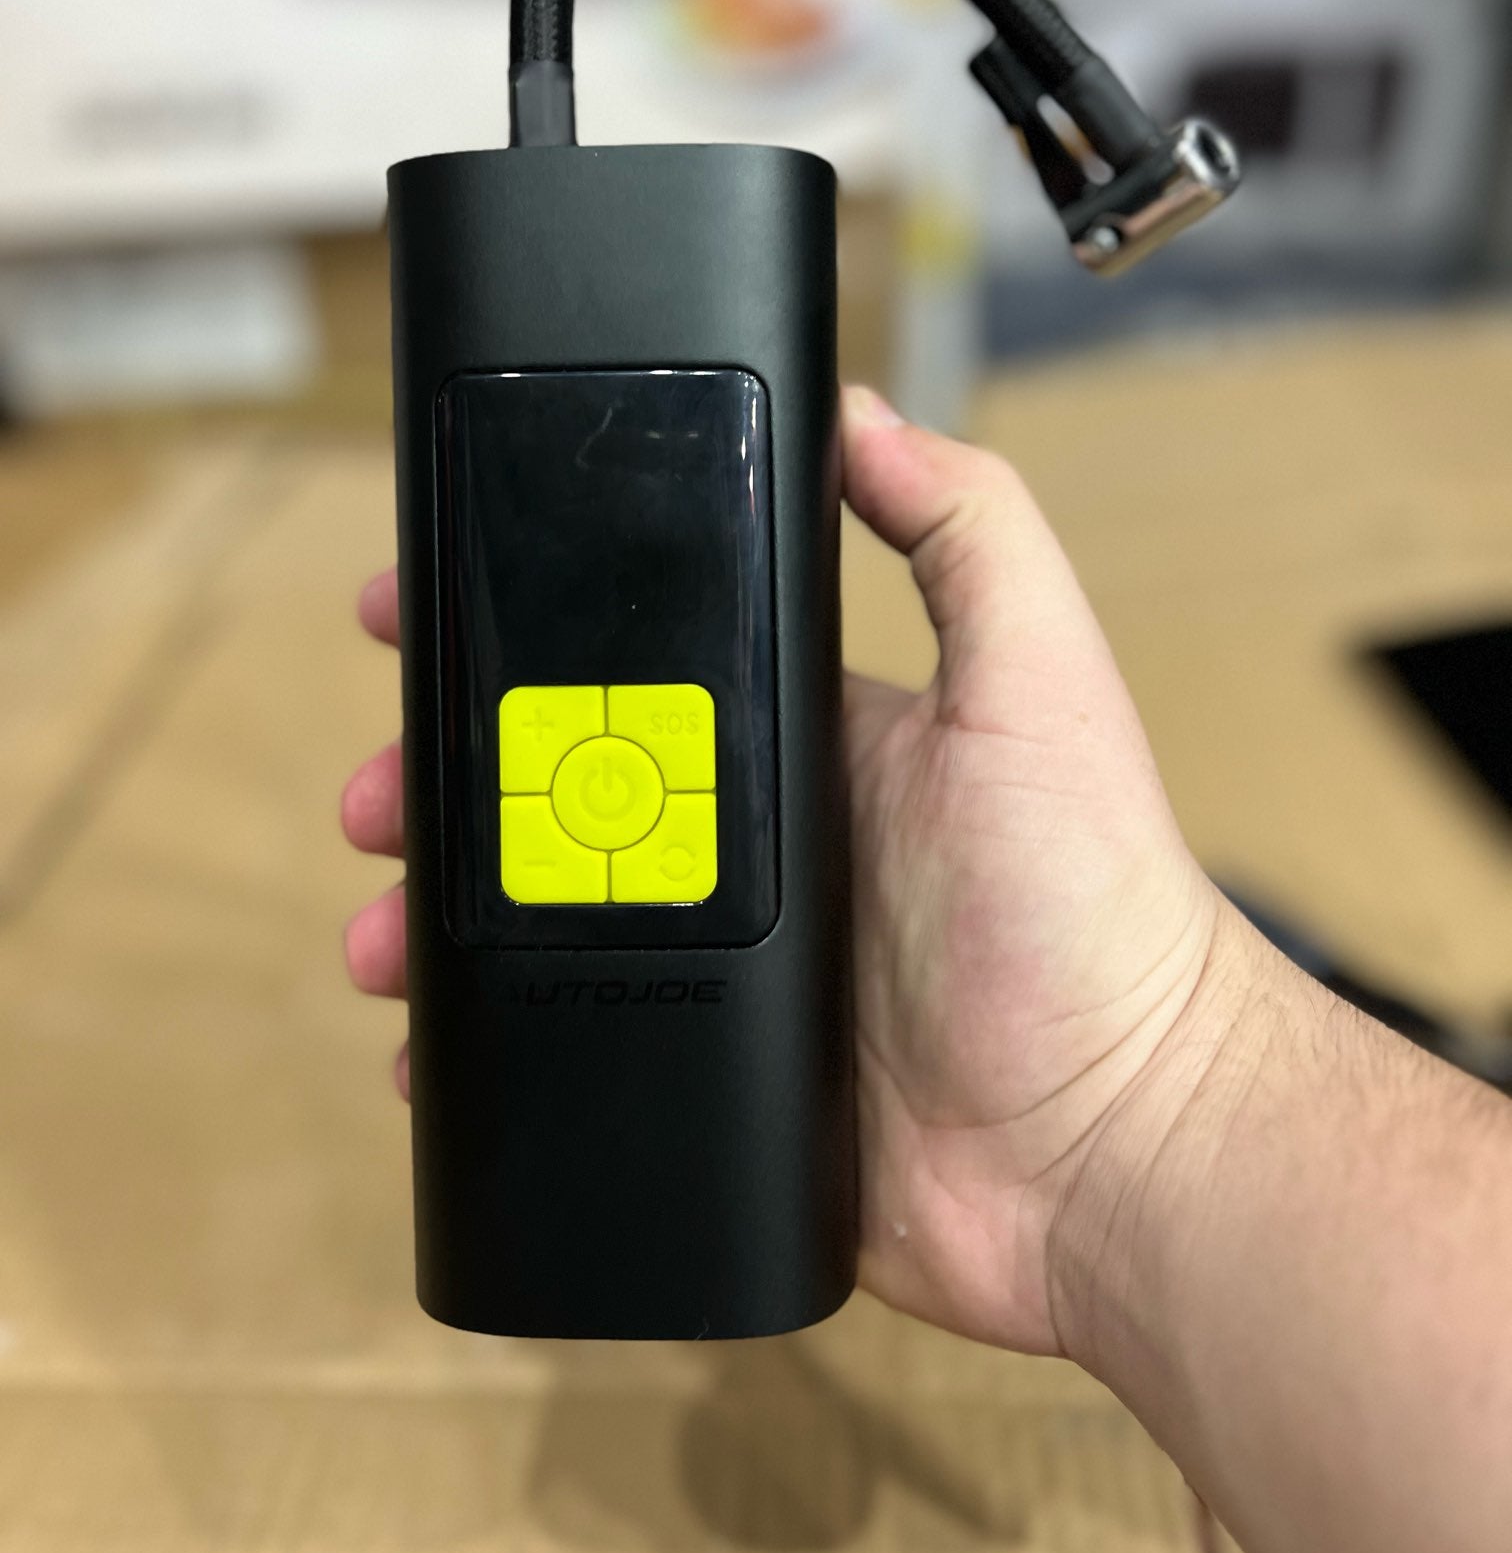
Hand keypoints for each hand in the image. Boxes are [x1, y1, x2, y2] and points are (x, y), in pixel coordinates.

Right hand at [342, 386, 1226, 1355]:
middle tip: (376, 791)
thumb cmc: (1097, 904)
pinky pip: (566, 1051)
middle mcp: (753, 848)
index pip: (636, 666)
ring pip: (536, 924)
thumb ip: (967, 531)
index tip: (425, 613)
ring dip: (440, 915)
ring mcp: (724, 969)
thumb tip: (866, 411)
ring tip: (383, 929)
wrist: (1117, 1141)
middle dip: (444, 781)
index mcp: (806, 746)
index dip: (528, 637)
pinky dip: (482, 1047)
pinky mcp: (712, 1077)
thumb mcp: (1040, 680)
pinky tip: (423, 1047)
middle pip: (556, 795)